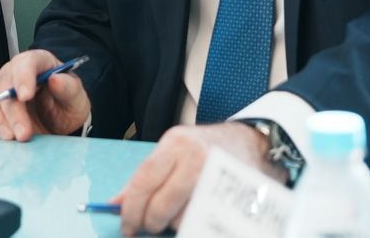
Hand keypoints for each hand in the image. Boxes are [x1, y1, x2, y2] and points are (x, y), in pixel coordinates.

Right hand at [0, 49, 90, 140]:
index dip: (23, 77)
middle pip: (4, 86)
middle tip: (24, 135)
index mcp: (36, 63)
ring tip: (9, 138)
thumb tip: (56, 80)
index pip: (25, 62)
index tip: (26, 95)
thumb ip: (69, 88)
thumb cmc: (65, 105)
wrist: (57, 122)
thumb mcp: (76, 98)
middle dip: (13, 113)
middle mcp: (11, 74)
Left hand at [113, 122, 283, 236]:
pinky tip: (195, 217)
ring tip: (178, 216)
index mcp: (174, 143)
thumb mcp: (173, 152)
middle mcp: (194, 156)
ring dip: (175, 224)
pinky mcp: (232, 192)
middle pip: (161, 202)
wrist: (253, 142)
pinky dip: (194, 225)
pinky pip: (204, 220)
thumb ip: (145, 178)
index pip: (143, 179)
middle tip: (148, 228)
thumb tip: (116, 204)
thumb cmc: (207, 149)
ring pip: (183, 216)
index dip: (131, 208)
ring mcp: (215, 174)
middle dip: (150, 222)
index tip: (126, 225)